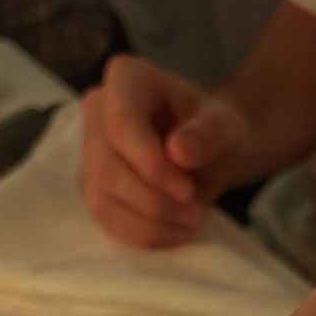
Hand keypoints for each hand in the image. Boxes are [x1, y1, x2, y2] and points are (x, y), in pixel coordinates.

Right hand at [82, 57, 251, 248]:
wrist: (210, 152)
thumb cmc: (215, 131)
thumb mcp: (226, 127)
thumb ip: (208, 135)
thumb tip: (179, 151)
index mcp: (127, 79)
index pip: (121, 125)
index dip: (151, 166)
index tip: (187, 191)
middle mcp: (97, 111)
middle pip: (108, 169)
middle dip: (154, 202)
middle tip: (195, 212)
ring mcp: (89, 153)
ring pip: (103, 200)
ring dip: (151, 224)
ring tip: (190, 223)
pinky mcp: (94, 188)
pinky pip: (108, 221)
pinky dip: (144, 235)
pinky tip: (175, 233)